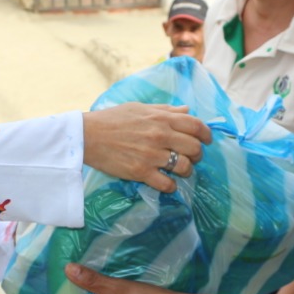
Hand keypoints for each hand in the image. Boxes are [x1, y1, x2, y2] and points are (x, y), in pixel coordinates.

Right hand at [82, 103, 210, 192]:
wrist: (87, 135)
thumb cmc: (112, 119)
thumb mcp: (140, 108)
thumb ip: (165, 110)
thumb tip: (187, 110)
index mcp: (161, 118)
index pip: (195, 125)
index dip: (206, 134)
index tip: (206, 140)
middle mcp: (160, 135)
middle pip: (194, 148)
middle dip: (197, 154)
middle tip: (192, 157)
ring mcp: (151, 155)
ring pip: (184, 167)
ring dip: (186, 170)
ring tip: (179, 170)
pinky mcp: (141, 172)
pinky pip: (167, 184)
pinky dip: (171, 185)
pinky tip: (167, 182)